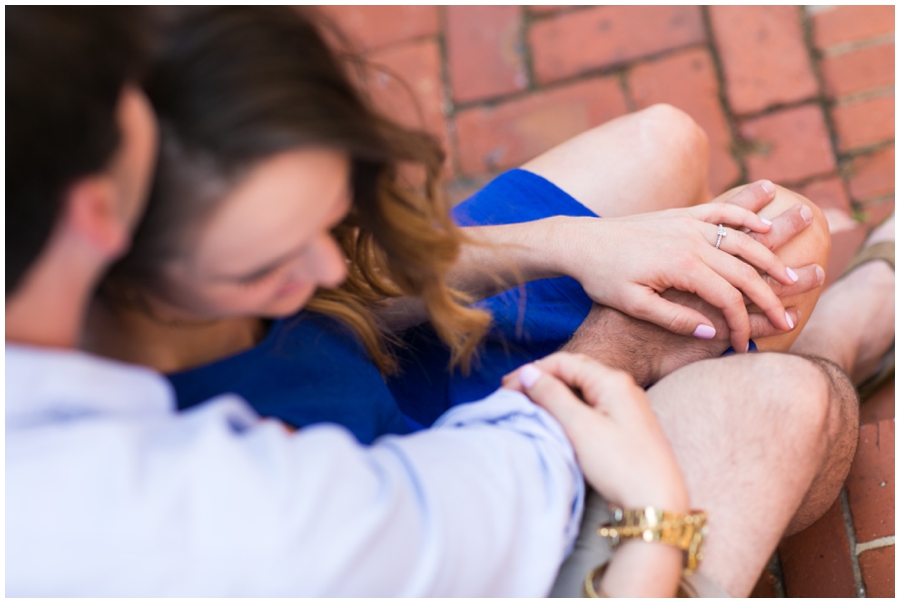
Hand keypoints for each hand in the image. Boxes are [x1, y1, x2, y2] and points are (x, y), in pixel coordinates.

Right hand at [502, 352, 687, 511]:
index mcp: (612, 380)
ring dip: (552, 396)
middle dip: (540, 382)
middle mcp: (621, 387)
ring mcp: (625, 406)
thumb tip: (528, 373)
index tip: (505, 388)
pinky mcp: (624, 426)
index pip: (563, 362)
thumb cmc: (621, 464)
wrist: (659, 503)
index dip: (532, 372)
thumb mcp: (581, 427)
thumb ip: (552, 396)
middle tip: (511, 397)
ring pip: (580, 391)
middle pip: (572, 373)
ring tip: (526, 408)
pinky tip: (553, 421)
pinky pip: (589, 408)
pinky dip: (567, 410)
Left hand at [551, 181, 808, 351]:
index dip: (740, 324)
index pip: (727, 297)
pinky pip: (721, 211)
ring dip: (770, 257)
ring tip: (791, 278)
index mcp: (681, 265)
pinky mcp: (680, 214)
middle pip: (743, 270)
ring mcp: (687, 223)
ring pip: (741, 239)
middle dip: (768, 298)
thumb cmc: (602, 278)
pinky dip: (746, 216)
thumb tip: (711, 331)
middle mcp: (690, 239)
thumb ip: (673, 318)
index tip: (743, 345)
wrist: (580, 241)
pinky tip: (764, 226)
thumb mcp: (633, 305)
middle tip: (787, 319)